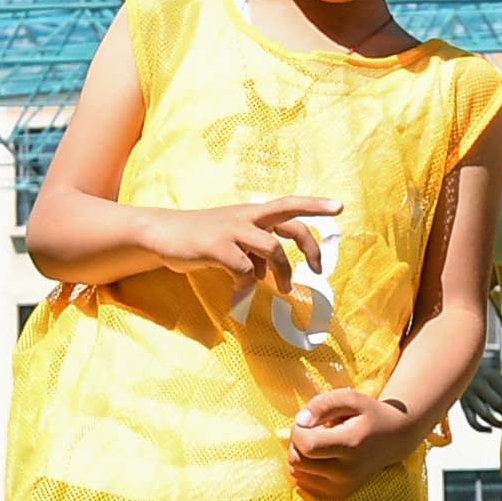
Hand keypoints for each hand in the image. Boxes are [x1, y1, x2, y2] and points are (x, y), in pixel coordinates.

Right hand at [140, 195, 334, 308]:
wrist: (163, 232)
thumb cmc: (201, 237)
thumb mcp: (232, 237)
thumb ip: (254, 250)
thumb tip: (270, 274)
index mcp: (252, 213)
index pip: (289, 205)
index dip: (314, 205)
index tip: (339, 207)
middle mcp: (246, 217)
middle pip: (289, 224)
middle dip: (310, 246)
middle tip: (318, 270)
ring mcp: (232, 231)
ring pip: (272, 249)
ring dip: (281, 274)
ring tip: (281, 289)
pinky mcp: (217, 247)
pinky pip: (244, 271)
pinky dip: (245, 287)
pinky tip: (237, 295)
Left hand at [285, 383, 425, 493]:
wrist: (393, 439)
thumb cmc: (368, 415)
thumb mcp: (350, 399)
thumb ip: (323, 404)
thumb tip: (300, 422)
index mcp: (351, 445)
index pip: (307, 445)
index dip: (298, 430)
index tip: (309, 421)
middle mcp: (347, 472)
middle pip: (298, 461)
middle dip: (297, 443)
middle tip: (313, 431)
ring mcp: (343, 487)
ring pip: (297, 473)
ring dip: (300, 455)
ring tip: (319, 444)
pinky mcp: (338, 494)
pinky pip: (303, 483)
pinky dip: (305, 469)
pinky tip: (321, 457)